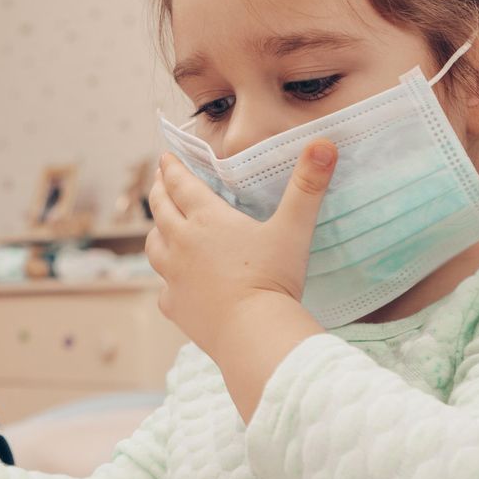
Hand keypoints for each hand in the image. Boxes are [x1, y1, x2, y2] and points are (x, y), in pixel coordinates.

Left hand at [146, 143, 334, 417]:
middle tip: (159, 181)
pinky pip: (164, 289)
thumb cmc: (273, 279)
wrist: (253, 334)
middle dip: (159, 191)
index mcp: (206, 219)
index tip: (165, 157)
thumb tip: (324, 143)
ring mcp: (174, 277)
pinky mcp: (175, 307)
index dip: (172, 168)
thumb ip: (308, 186)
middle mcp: (182, 243)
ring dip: (156, 231)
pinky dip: (167, 280)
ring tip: (160, 225)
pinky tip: (174, 283)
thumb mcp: (293, 228)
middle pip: (161, 210)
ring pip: (154, 246)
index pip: (181, 185)